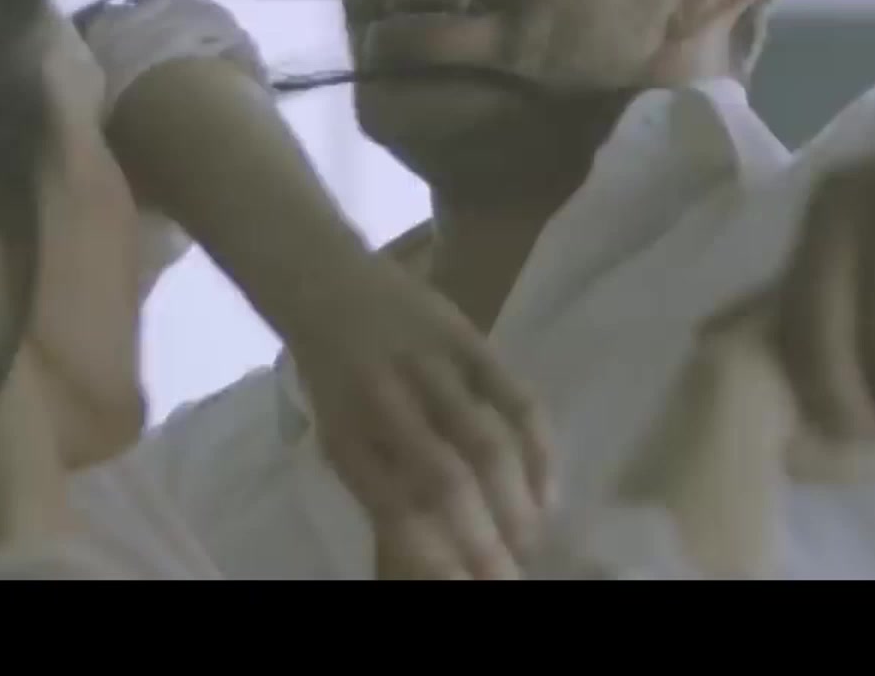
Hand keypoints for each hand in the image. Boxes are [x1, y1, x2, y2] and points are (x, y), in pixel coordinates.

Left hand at [282, 252, 552, 579]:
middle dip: (486, 543)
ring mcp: (430, 368)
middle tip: (510, 577)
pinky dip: (538, 448)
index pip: (397, 512)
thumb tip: (435, 556)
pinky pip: (515, 398)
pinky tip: (547, 489)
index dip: (437, 559)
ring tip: (531, 541)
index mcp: (347, 441)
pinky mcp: (466, 338)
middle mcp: (386, 405)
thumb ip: (384, 491)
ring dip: (516, 503)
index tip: (466, 586)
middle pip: (447, 486)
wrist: (327, 287)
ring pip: (486, 446)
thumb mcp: (341, 440)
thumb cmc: (337, 380)